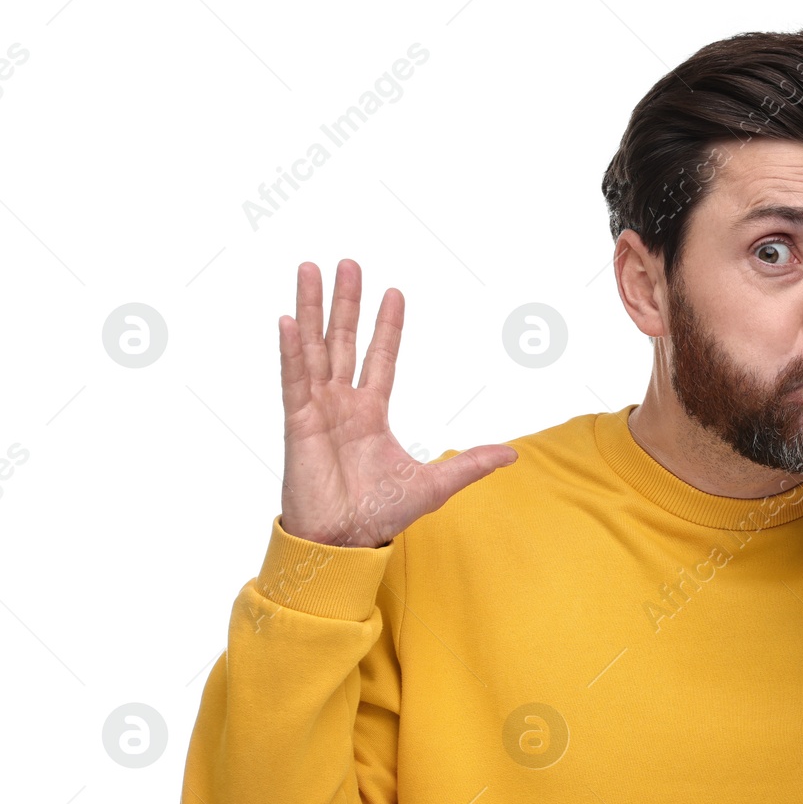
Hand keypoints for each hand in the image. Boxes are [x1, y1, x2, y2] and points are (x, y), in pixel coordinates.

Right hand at [277, 259, 516, 547]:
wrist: (346, 541)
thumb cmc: (380, 515)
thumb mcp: (435, 484)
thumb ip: (470, 464)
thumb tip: (512, 455)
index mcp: (370, 414)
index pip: (381, 357)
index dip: (387, 325)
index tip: (394, 292)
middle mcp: (342, 404)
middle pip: (344, 341)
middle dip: (346, 302)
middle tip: (347, 263)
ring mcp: (317, 409)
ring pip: (314, 348)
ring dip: (312, 308)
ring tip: (310, 268)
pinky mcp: (298, 423)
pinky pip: (294, 379)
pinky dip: (292, 350)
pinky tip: (290, 319)